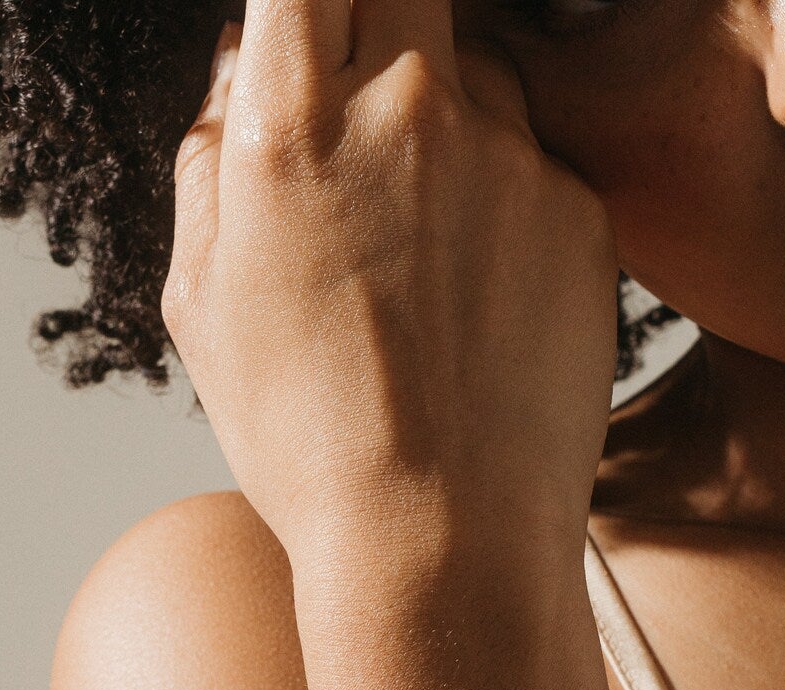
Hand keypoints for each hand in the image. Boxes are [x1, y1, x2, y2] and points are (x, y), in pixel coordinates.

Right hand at [164, 1, 621, 598]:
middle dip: (384, 13)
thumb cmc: (308, 441)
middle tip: (368, 107)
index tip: (317, 17)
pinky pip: (536, 164)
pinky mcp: (581, 211)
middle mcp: (410, 110)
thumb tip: (238, 69)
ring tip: (425, 251)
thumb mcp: (202, 307)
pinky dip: (508, 204)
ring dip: (448, 117)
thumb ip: (211, 160)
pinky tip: (482, 302)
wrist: (444, 542)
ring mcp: (511, 156)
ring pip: (479, 71)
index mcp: (292, 125)